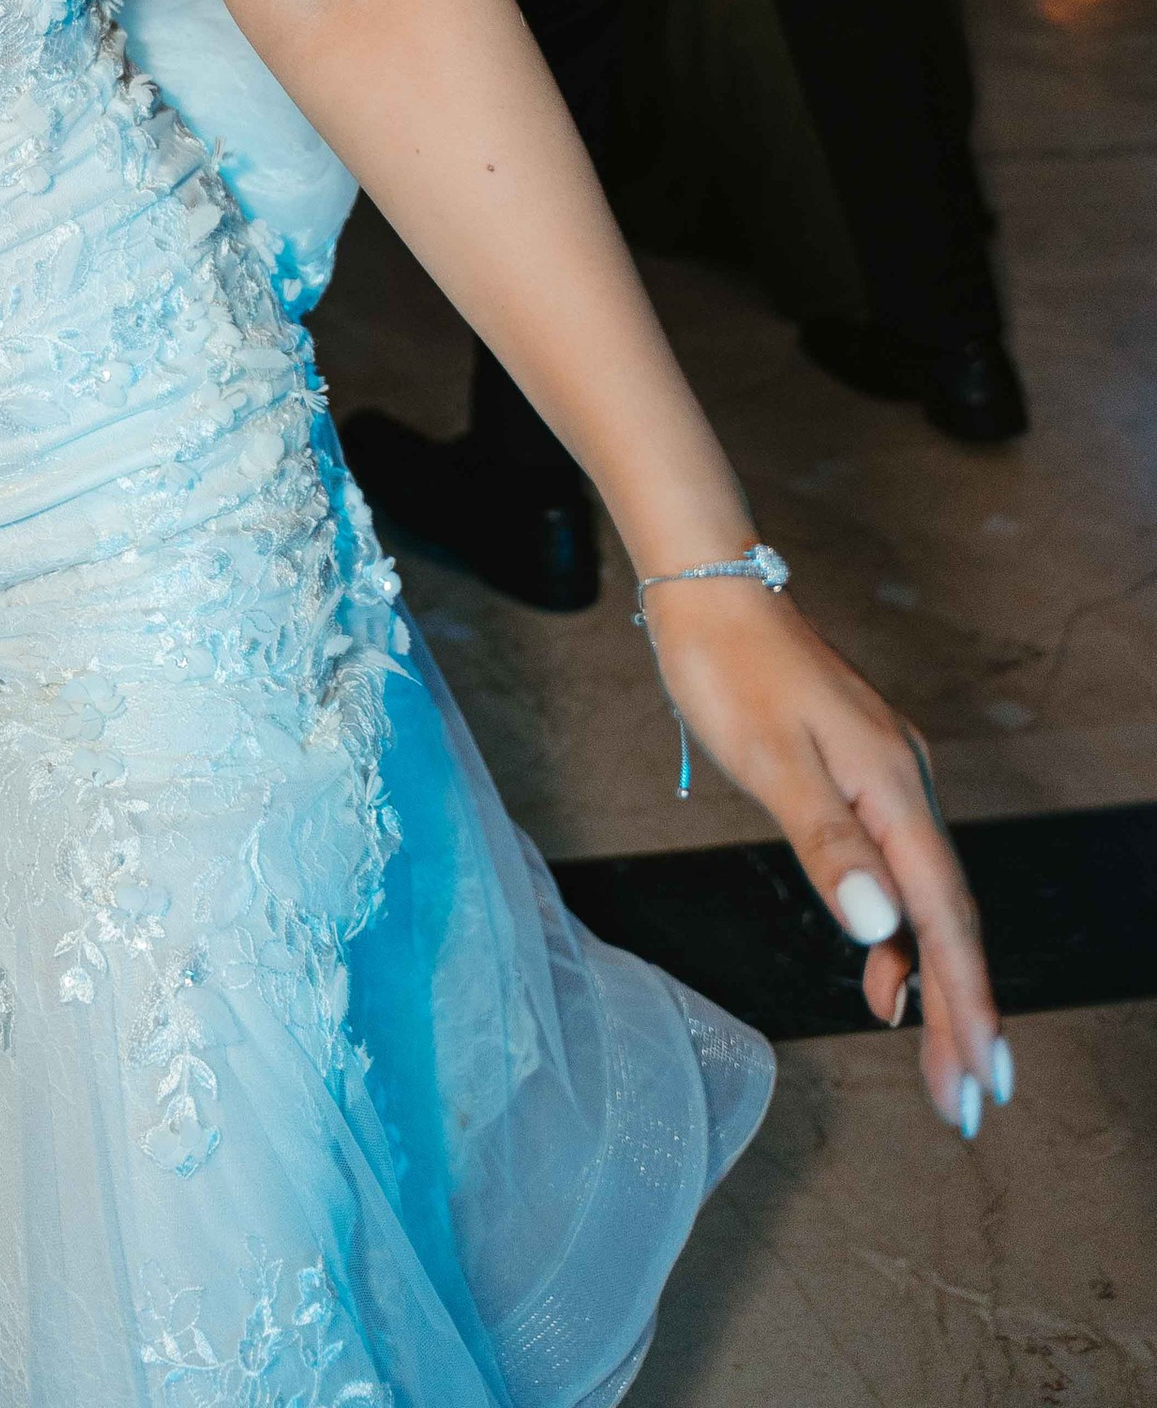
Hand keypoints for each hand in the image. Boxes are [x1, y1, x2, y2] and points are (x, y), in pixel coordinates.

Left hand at [644, 573, 1006, 1132]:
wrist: (710, 587)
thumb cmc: (727, 668)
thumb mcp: (769, 761)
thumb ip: (826, 845)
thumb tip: (880, 929)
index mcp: (893, 789)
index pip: (943, 920)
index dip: (965, 1005)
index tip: (982, 1081)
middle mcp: (905, 786)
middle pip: (947, 920)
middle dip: (960, 1013)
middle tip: (964, 1103)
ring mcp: (887, 780)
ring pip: (926, 900)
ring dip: (933, 981)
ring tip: (935, 1062)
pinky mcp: (861, 776)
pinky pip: (899, 871)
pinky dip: (900, 932)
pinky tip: (884, 973)